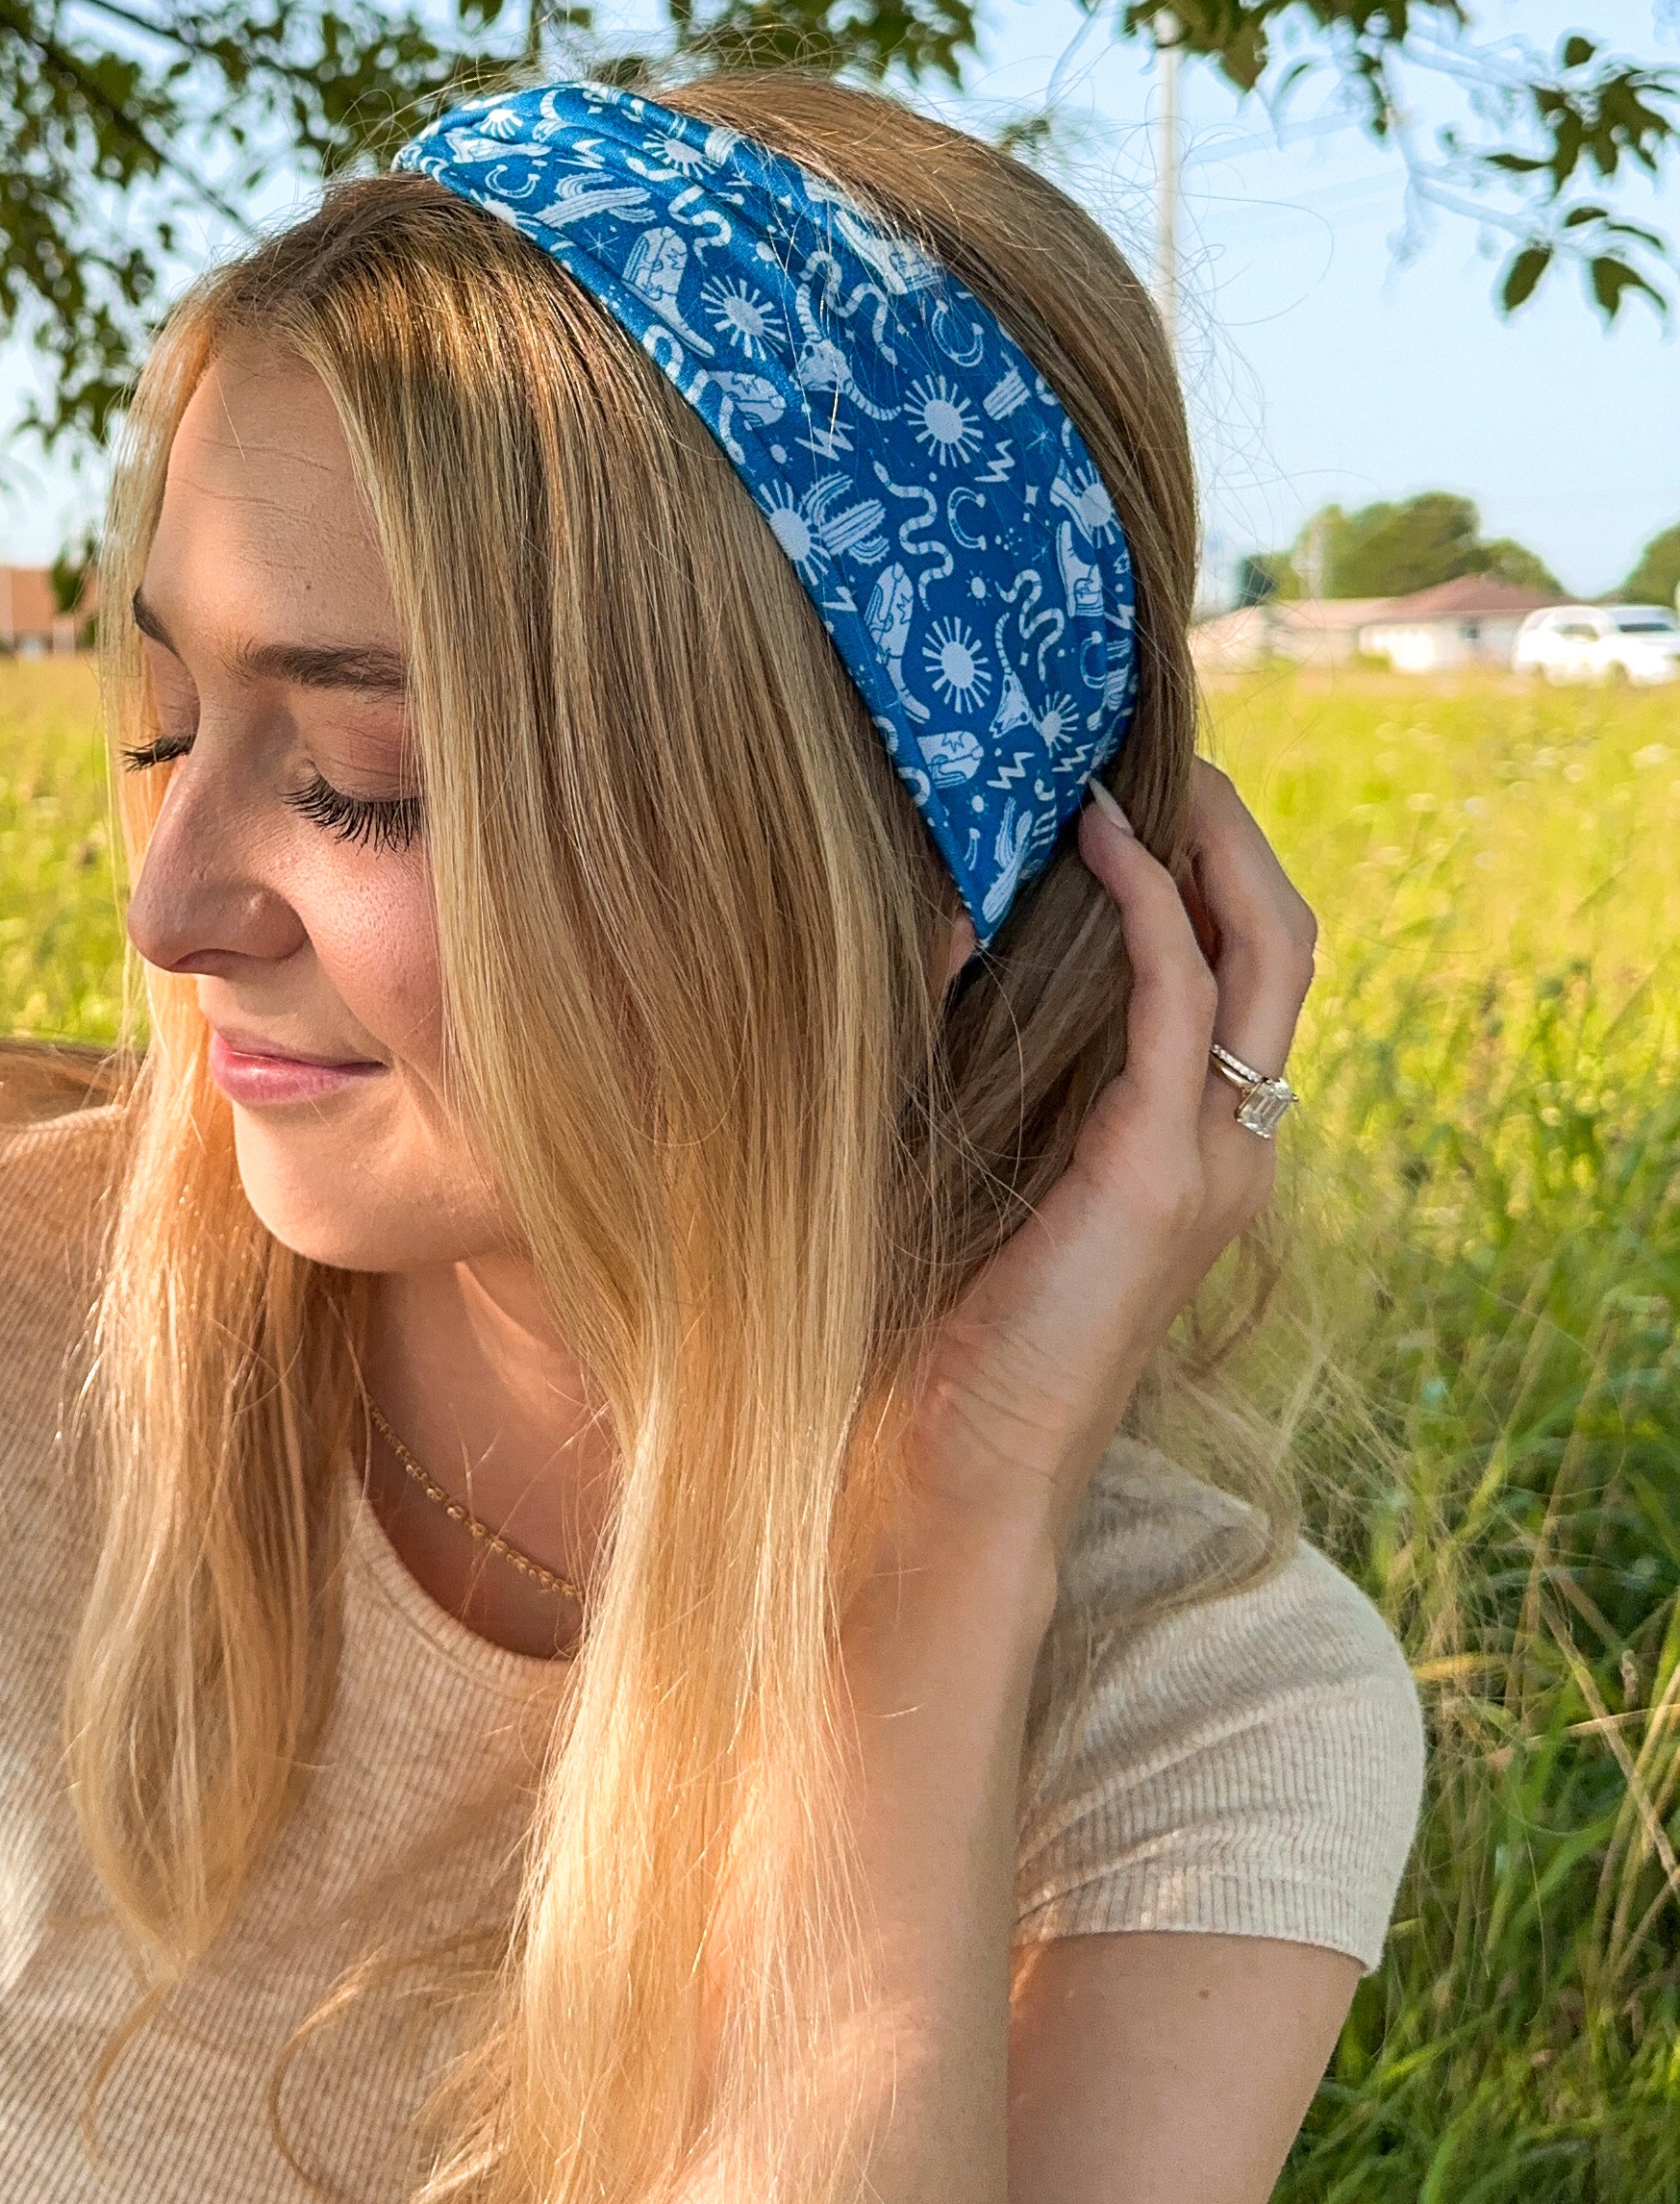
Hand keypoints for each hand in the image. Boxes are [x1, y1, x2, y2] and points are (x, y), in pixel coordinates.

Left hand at [861, 763, 1316, 1594]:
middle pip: (1283, 934)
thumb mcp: (958, 1142)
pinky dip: (1149, 905)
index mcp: (1190, 1134)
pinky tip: (1092, 842)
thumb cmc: (929, 1308)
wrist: (940, 1462)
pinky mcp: (1162, 1176)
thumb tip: (919, 904)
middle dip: (1232, 823)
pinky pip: (1182, 1002)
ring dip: (1209, 840)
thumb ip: (962, 1036)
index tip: (1129, 770)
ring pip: (1263, 951)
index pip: (1248, 960)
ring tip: (1138, 763)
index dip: (1210, 855)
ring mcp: (1211, 1159)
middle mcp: (1227, 1141)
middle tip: (1155, 740)